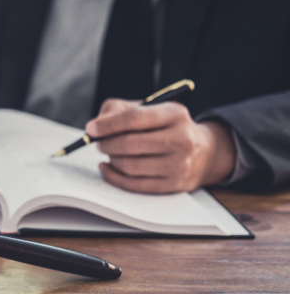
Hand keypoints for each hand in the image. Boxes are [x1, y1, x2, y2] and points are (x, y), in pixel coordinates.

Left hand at [84, 99, 236, 193]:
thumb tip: (95, 127)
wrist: (203, 152)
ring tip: (109, 152)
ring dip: (111, 159)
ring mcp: (179, 164)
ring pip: (130, 166)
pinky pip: (134, 184)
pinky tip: (107, 167)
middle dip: (107, 144)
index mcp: (174, 114)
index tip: (91, 129)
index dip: (108, 125)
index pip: (135, 118)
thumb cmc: (166, 127)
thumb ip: (118, 110)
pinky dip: (113, 176)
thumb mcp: (149, 108)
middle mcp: (181, 139)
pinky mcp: (172, 185)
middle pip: (130, 144)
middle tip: (99, 142)